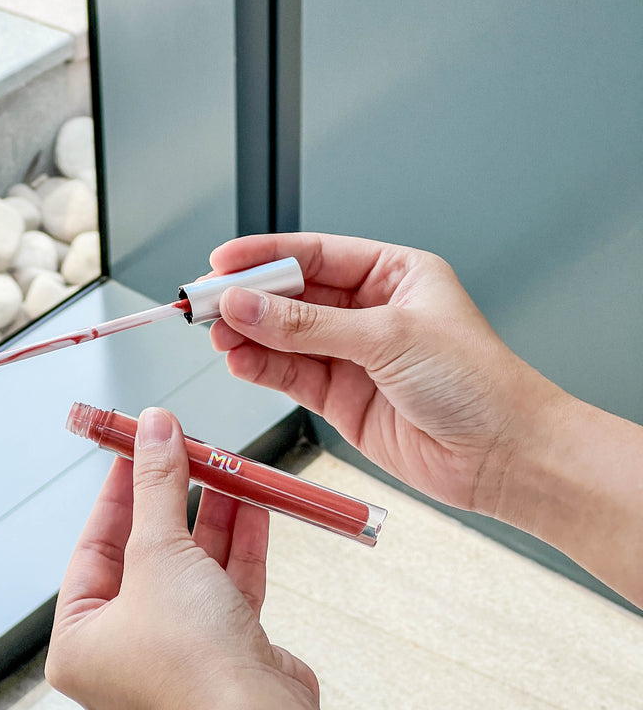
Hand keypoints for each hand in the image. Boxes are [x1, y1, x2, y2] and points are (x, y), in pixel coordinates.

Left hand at [45, 407, 318, 709]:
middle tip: (189, 455)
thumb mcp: (160, 551)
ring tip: (230, 471)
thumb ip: (156, 485)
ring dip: (213, 522)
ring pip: (191, 576)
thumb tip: (154, 424)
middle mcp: (122, 660)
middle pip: (146, 561)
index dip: (117, 495)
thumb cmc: (187, 651)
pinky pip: (224, 596)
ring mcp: (175, 665)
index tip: (136, 450)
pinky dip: (238, 553)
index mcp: (79, 646)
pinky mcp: (223, 664)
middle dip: (174, 505)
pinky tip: (255, 508)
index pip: (93, 551)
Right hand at [210, 233, 560, 516]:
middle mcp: (372, 312)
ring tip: (216, 335)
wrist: (503, 455)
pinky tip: (238, 361)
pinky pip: (291, 375)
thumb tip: (250, 304)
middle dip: (249, 298)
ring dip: (249, 335)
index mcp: (394, 275)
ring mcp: (355, 356)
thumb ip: (309, 324)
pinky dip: (261, 368)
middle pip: (293, 295)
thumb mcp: (388, 337)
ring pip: (286, 337)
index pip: (316, 254)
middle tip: (206, 303)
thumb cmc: (478, 383)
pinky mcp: (344, 399)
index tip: (222, 262)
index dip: (266, 256)